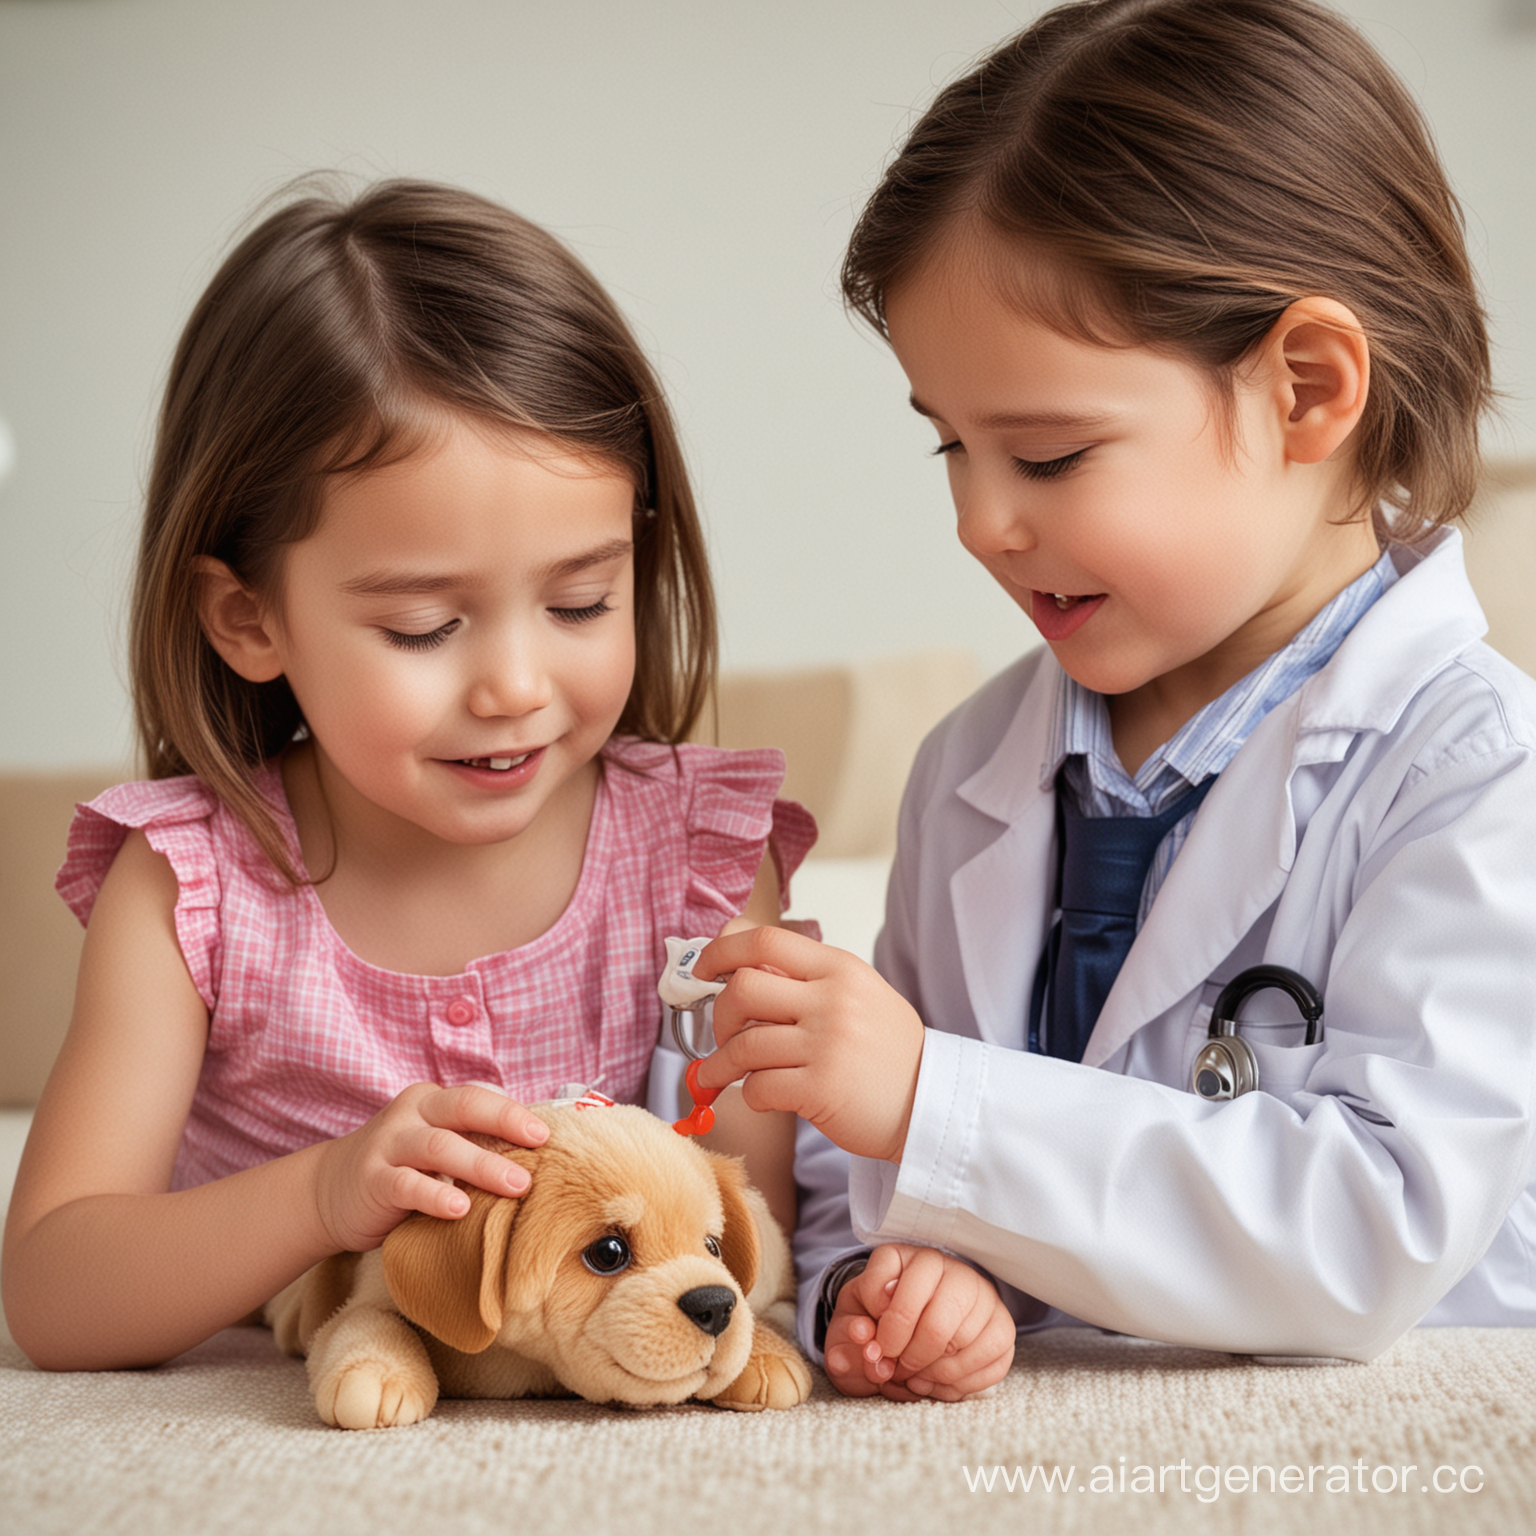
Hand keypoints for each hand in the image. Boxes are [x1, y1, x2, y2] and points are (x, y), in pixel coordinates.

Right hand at [312, 1083, 547, 1251]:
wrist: (328, 1192)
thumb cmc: (400, 1170)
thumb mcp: (434, 1147)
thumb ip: (470, 1144)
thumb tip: (536, 1158)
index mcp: (431, 1102)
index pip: (477, 1098)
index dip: (512, 1113)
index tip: (547, 1133)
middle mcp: (410, 1114)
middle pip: (463, 1107)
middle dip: (505, 1122)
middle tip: (540, 1145)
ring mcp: (388, 1145)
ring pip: (439, 1146)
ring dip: (481, 1164)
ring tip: (517, 1184)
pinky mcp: (371, 1181)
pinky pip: (406, 1185)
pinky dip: (435, 1195)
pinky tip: (460, 1208)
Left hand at [692, 926, 924, 1161]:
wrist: (929, 1102)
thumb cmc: (886, 1050)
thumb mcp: (857, 993)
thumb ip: (806, 976)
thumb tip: (737, 963)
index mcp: (839, 968)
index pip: (764, 940)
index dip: (721, 951)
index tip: (703, 969)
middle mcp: (832, 1000)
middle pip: (742, 989)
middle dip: (718, 1015)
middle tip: (724, 1035)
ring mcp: (827, 1045)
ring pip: (743, 1045)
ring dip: (718, 1065)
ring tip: (715, 1075)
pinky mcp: (821, 1089)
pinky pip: (758, 1087)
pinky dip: (748, 1094)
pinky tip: (761, 1095)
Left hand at [823, 1244, 1015, 1401]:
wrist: (915, 1324)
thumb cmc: (880, 1320)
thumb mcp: (854, 1319)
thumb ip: (848, 1331)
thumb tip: (861, 1333)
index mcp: (910, 1258)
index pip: (896, 1289)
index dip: (883, 1330)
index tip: (876, 1345)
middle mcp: (953, 1269)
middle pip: (935, 1326)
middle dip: (909, 1359)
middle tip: (896, 1369)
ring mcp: (983, 1297)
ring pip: (962, 1346)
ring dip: (933, 1374)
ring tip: (915, 1375)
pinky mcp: (1003, 1328)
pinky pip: (989, 1363)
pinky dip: (959, 1383)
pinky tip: (938, 1379)